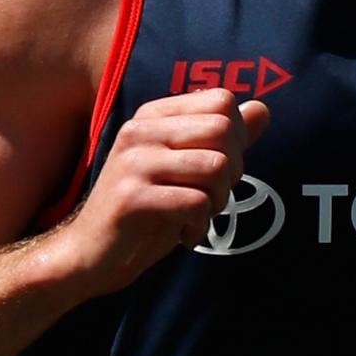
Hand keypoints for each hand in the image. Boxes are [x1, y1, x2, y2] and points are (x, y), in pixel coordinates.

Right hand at [55, 88, 269, 295]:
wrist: (92, 254)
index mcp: (154, 115)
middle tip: (212, 195)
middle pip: (223, 130)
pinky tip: (184, 234)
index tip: (221, 167)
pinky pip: (196, 203)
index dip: (238, 136)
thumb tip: (263, 108)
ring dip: (218, 201)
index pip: (222, 101)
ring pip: (215, 167)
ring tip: (197, 215)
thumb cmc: (147, 208)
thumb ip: (225, 137)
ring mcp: (133, 162)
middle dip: (233, 170)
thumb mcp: (188, 167)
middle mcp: (141, 130)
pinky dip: (200, 226)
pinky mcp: (131, 198)